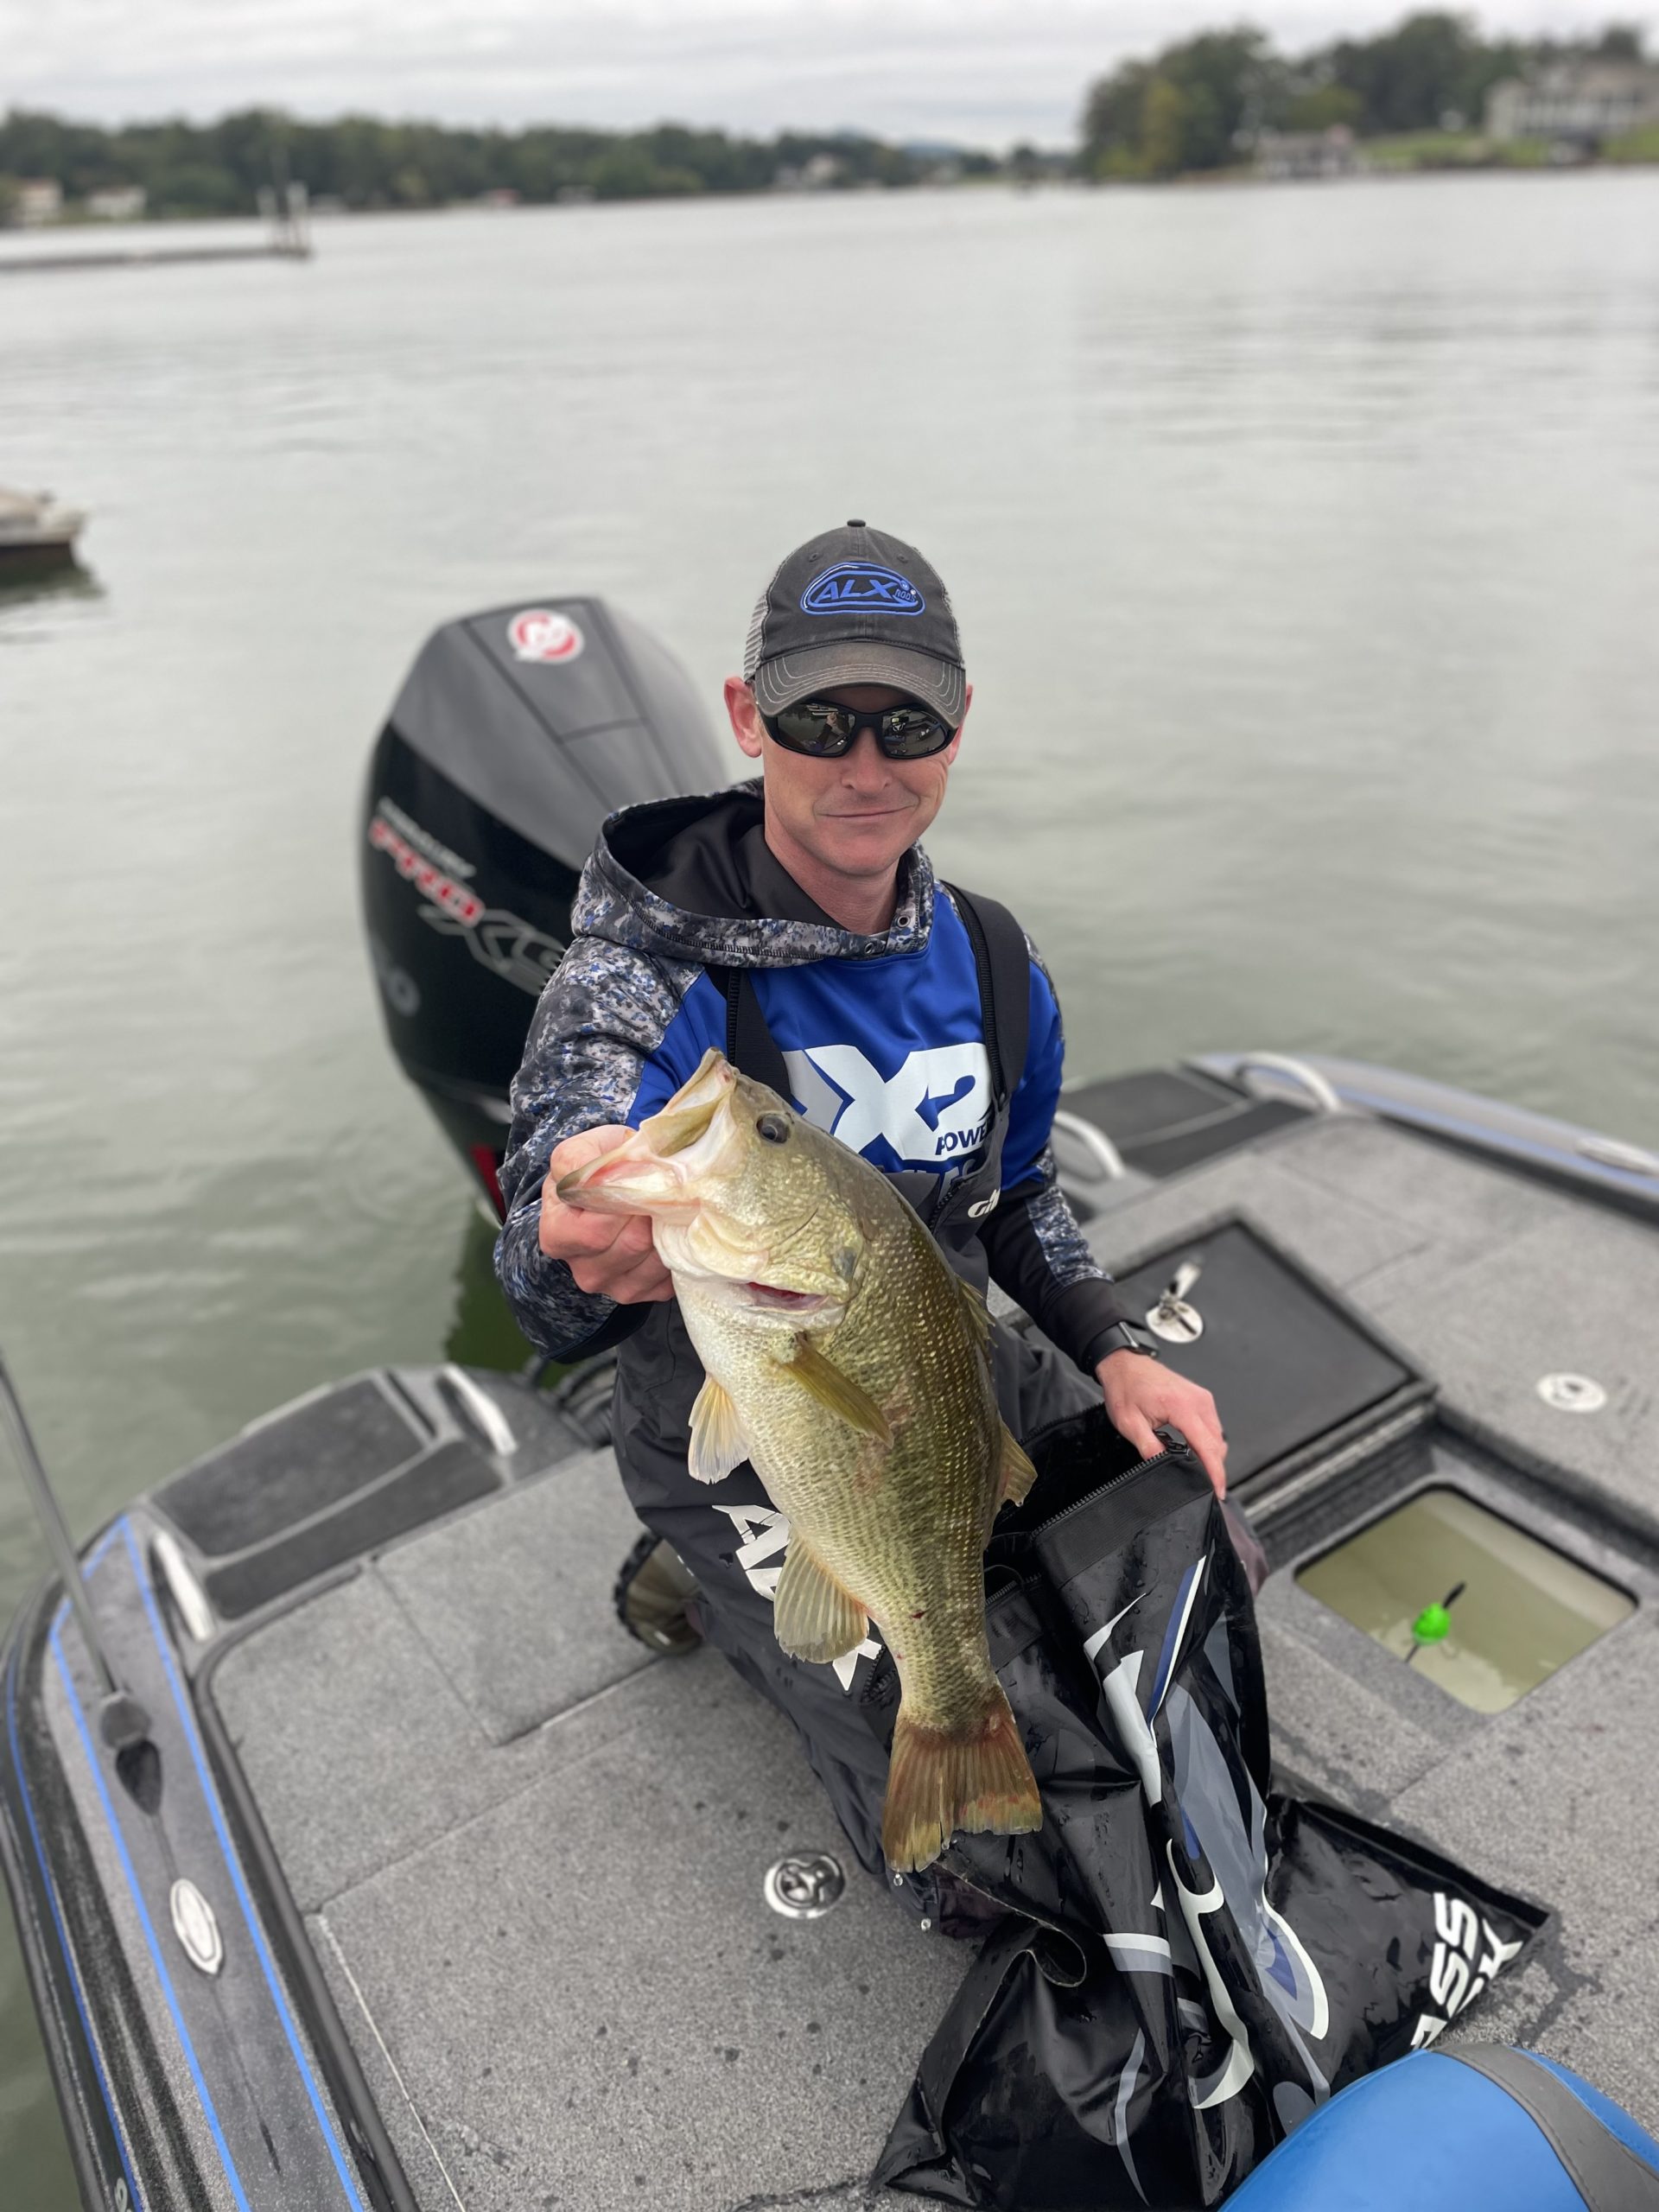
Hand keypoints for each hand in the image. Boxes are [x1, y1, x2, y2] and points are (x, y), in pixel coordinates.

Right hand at [538, 1126, 675, 1304]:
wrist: (605, 1191)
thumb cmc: (593, 1169)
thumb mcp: (579, 1152)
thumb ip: (583, 1160)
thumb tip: (608, 1173)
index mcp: (558, 1236)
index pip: (596, 1231)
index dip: (625, 1203)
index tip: (644, 1177)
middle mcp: (582, 1269)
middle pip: (631, 1245)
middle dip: (654, 1212)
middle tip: (667, 1186)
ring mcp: (613, 1286)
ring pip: (654, 1261)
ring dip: (670, 1229)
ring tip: (671, 1203)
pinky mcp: (642, 1293)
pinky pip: (670, 1276)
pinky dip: (678, 1251)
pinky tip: (671, 1228)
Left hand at [1096, 1352, 1226, 1500]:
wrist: (1125, 1364)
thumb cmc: (1126, 1387)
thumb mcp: (1129, 1423)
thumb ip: (1149, 1448)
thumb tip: (1164, 1466)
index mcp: (1182, 1406)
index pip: (1207, 1446)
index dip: (1215, 1472)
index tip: (1218, 1490)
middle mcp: (1197, 1400)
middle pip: (1217, 1444)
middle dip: (1214, 1467)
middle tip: (1205, 1485)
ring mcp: (1201, 1397)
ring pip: (1217, 1435)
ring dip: (1211, 1454)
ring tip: (1198, 1470)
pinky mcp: (1200, 1398)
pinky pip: (1212, 1425)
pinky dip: (1208, 1441)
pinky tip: (1195, 1450)